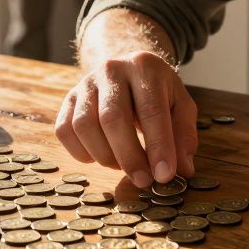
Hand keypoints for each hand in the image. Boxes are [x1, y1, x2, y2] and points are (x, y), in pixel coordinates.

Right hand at [55, 51, 198, 187]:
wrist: (127, 68)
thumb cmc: (157, 92)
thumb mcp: (180, 104)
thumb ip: (184, 135)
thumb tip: (183, 170)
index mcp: (145, 67)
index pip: (151, 110)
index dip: (158, 146)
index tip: (164, 175)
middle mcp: (112, 70)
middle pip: (112, 117)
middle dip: (129, 156)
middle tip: (143, 181)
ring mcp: (86, 83)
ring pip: (84, 125)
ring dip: (104, 155)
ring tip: (121, 166)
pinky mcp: (69, 98)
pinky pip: (64, 130)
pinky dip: (80, 152)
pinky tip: (98, 158)